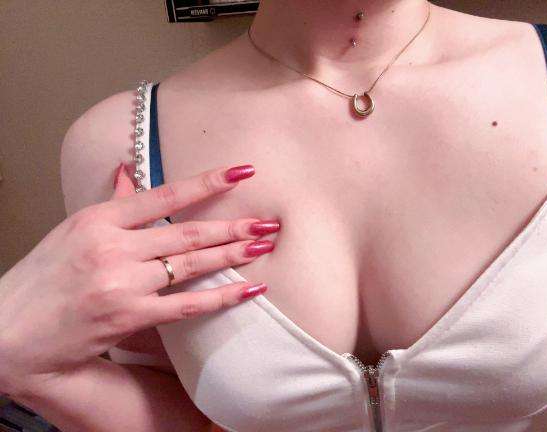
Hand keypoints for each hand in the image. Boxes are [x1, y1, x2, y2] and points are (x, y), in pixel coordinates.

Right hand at [0, 163, 279, 396]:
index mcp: (99, 220)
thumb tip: (128, 172)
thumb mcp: (72, 231)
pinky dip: (220, 296)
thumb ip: (111, 205)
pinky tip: (248, 289)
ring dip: (232, 254)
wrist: (10, 331)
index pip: (163, 194)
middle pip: (186, 231)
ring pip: (190, 264)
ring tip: (264, 244)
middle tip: (266, 220)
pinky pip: (186, 305)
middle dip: (231, 225)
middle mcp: (113, 248)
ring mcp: (122, 283)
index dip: (206, 182)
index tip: (240, 172)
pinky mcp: (129, 317)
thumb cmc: (42, 278)